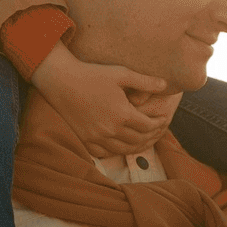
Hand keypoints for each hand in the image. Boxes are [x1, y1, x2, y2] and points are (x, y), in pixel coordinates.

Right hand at [32, 41, 174, 158]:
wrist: (61, 80)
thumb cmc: (92, 74)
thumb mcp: (121, 73)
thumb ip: (145, 81)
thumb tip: (165, 85)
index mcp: (123, 114)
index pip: (148, 126)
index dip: (159, 124)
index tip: (163, 119)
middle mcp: (111, 129)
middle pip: (138, 140)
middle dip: (152, 136)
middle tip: (157, 131)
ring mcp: (96, 137)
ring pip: (123, 150)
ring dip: (136, 147)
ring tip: (143, 140)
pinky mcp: (84, 139)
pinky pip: (104, 153)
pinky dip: (116, 151)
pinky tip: (120, 146)